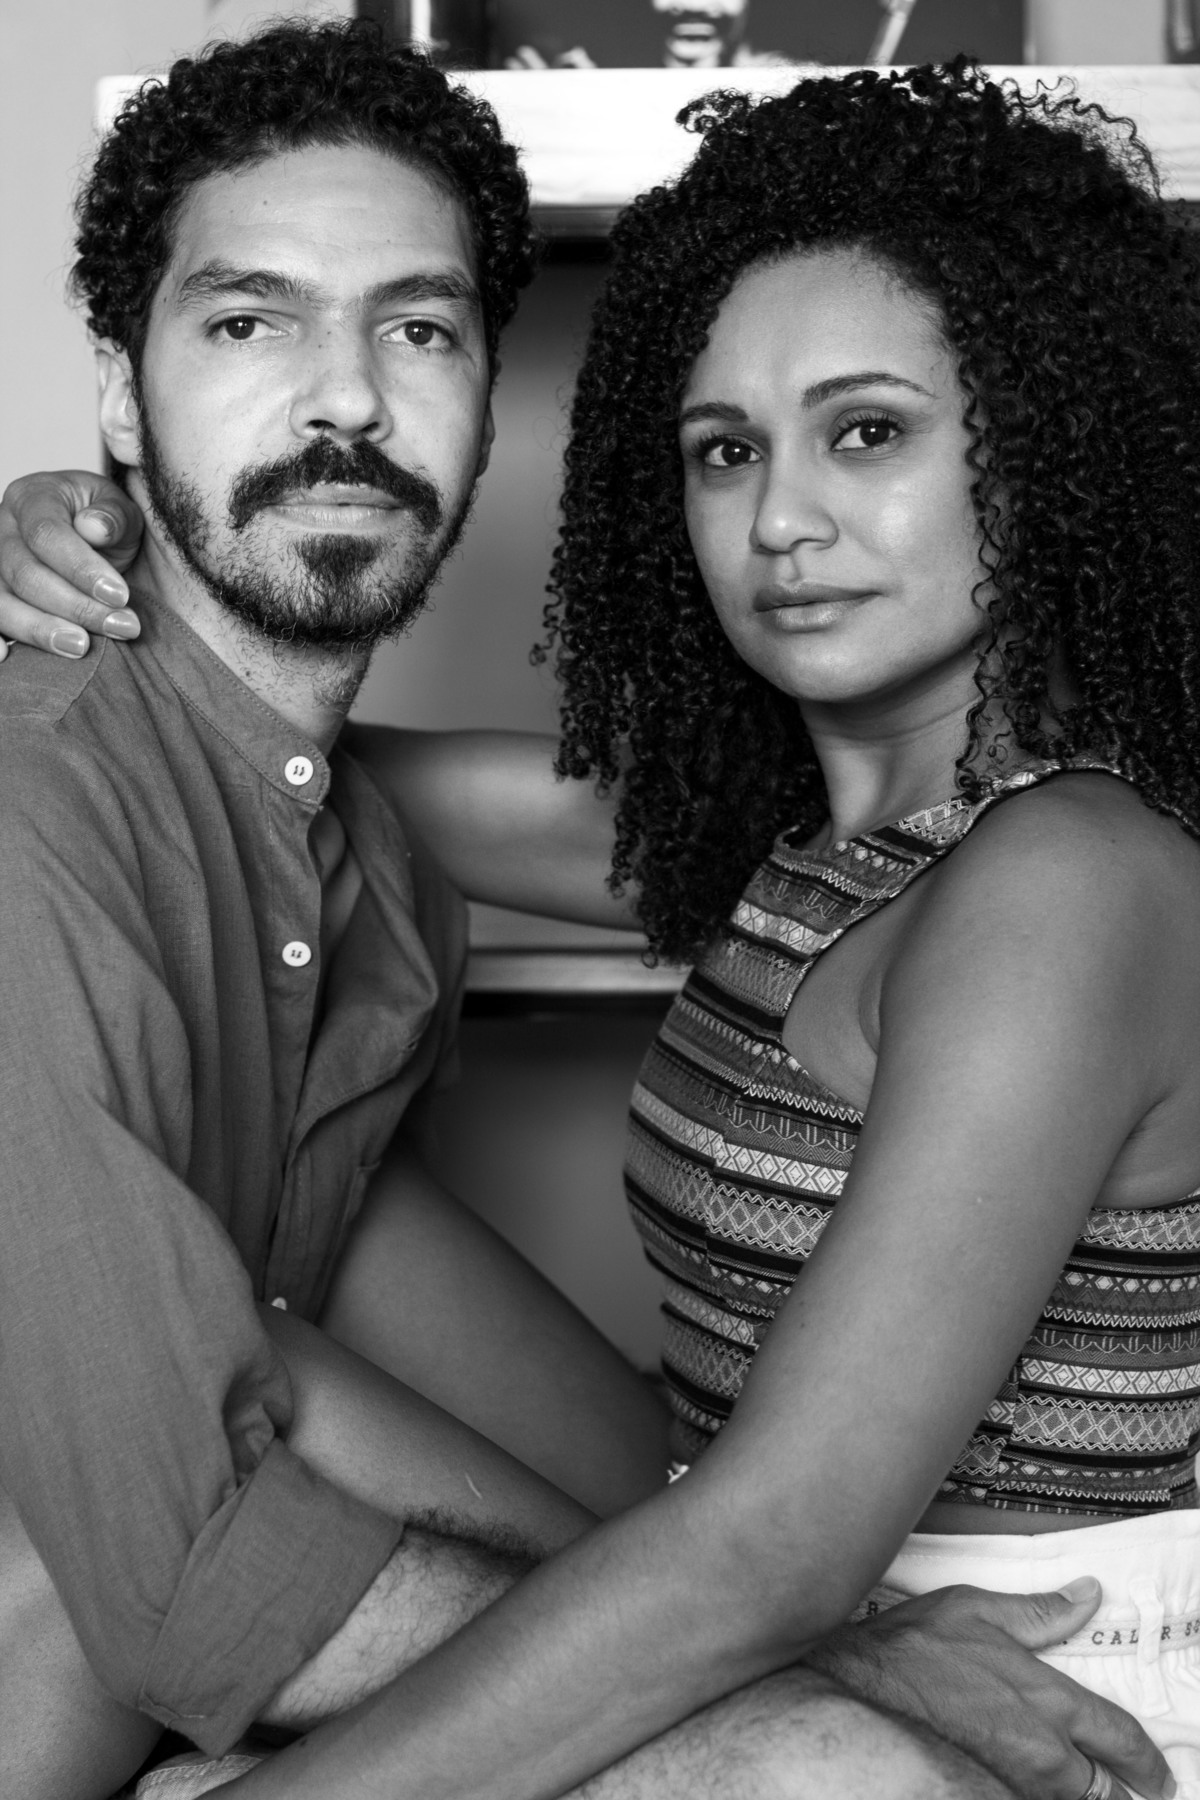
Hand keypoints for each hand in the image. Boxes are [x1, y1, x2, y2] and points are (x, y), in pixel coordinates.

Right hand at [0, 471, 143, 659]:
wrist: (90, 537)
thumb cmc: (105, 523)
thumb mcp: (120, 510)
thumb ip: (113, 516)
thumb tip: (94, 528)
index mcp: (32, 498)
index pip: (47, 534)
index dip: (81, 568)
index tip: (120, 595)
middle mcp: (3, 530)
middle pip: (25, 573)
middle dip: (75, 606)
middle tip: (121, 627)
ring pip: (1, 602)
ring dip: (41, 630)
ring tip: (81, 647)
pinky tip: (7, 657)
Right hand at [806, 1579, 1173, 1799]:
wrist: (858, 1687)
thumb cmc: (914, 1647)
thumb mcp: (977, 1608)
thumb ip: (1040, 1611)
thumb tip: (1088, 1596)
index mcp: (1046, 1699)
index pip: (1118, 1737)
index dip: (1146, 1762)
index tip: (1158, 1774)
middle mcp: (1039, 1749)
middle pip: (1104, 1790)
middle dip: (1124, 1793)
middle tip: (1140, 1795)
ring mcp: (1012, 1777)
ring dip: (1080, 1794)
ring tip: (1090, 1789)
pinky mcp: (984, 1788)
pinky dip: (1042, 1795)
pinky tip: (1036, 1785)